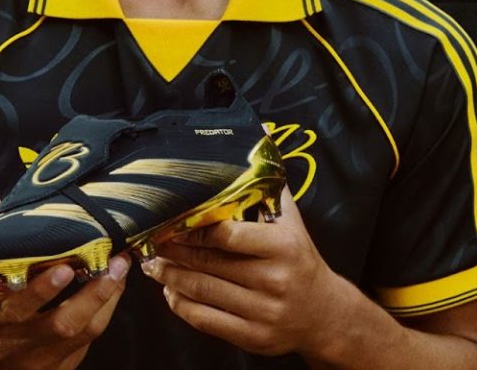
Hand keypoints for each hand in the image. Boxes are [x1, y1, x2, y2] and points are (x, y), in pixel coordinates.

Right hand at [0, 185, 130, 369]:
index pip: (18, 306)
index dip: (42, 290)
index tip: (65, 268)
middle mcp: (18, 341)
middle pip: (61, 324)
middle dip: (93, 293)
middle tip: (116, 262)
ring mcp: (40, 358)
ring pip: (80, 335)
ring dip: (106, 301)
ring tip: (121, 269)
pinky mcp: (58, 367)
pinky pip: (86, 345)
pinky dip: (102, 315)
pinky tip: (113, 290)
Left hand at [140, 187, 355, 357]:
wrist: (324, 313)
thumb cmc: (300, 259)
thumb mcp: (292, 221)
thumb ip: (271, 185)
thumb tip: (260, 139)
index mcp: (283, 246)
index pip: (228, 235)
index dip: (194, 228)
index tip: (172, 222)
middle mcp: (274, 279)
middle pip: (210, 263)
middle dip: (174, 252)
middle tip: (152, 242)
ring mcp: (264, 311)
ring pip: (203, 291)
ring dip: (171, 277)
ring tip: (154, 265)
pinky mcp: (253, 337)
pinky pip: (206, 320)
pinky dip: (183, 305)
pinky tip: (171, 292)